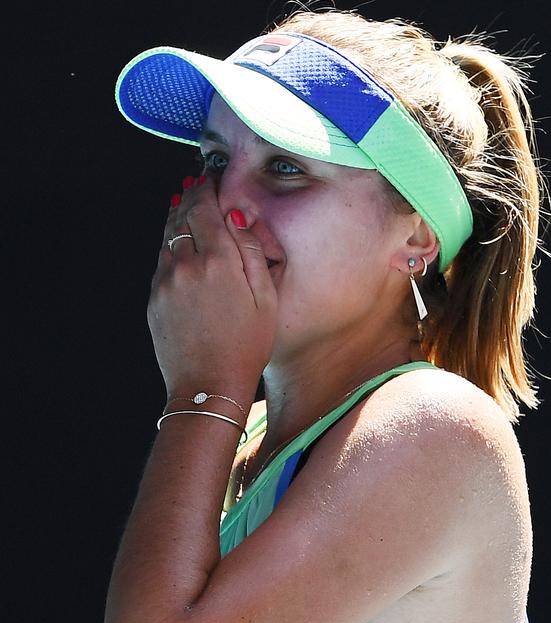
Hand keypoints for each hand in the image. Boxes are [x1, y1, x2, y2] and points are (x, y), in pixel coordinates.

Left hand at [147, 175, 277, 395]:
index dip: (208, 187)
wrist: (208, 386)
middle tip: (199, 183)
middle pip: (182, 214)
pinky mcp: (154, 298)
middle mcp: (187, 264)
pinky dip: (170, 244)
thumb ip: (252, 252)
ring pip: (167, 234)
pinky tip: (180, 244)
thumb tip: (237, 218)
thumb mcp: (266, 299)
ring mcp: (165, 281)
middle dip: (191, 195)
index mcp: (219, 261)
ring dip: (178, 217)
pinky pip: (161, 259)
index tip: (213, 177)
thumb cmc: (246, 346)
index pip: (205, 207)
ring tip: (188, 206)